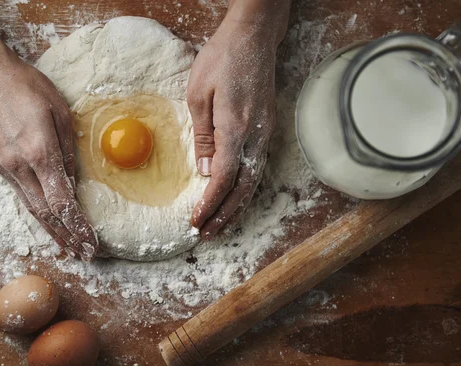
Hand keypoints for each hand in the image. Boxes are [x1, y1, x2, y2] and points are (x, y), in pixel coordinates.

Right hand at [0, 46, 98, 260]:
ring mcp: (6, 167)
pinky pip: (23, 195)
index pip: (62, 200)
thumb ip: (68, 151)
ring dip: (52, 231)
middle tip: (86, 255)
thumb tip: (74, 182)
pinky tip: (49, 223)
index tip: (91, 243)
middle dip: (68, 236)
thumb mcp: (60, 112)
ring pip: (32, 208)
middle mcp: (20, 166)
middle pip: (47, 212)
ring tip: (70, 248)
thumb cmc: (28, 87)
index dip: (78, 225)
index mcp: (39, 151)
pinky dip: (38, 214)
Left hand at [187, 18, 279, 238]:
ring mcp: (265, 133)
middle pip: (242, 188)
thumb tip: (204, 171)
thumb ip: (203, 136)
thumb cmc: (222, 59)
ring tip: (220, 224)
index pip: (223, 178)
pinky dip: (244, 188)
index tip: (194, 221)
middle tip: (207, 234)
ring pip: (253, 181)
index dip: (209, 204)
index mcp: (236, 128)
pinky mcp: (266, 128)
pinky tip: (234, 196)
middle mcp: (256, 136)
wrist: (254, 37)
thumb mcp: (199, 94)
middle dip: (224, 215)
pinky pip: (257, 167)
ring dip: (236, 206)